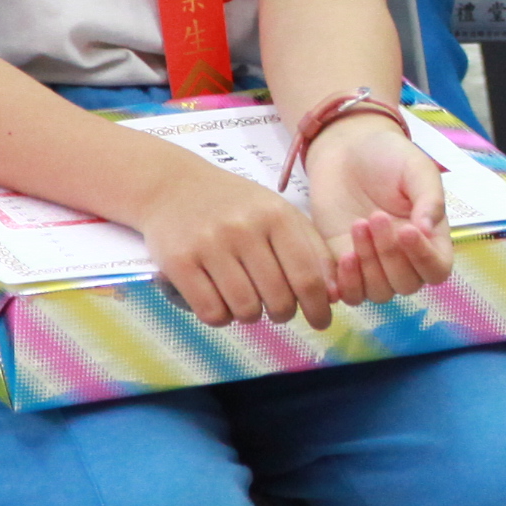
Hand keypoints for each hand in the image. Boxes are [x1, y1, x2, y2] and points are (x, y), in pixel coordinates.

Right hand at [132, 148, 337, 327]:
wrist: (170, 184)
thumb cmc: (234, 204)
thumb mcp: (277, 211)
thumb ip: (310, 248)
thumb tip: (335, 294)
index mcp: (276, 216)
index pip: (308, 277)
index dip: (318, 308)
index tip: (321, 321)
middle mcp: (244, 229)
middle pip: (278, 299)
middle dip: (283, 313)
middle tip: (277, 309)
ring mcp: (210, 245)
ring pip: (245, 310)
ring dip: (250, 315)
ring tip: (247, 302)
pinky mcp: (179, 262)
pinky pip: (211, 312)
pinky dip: (221, 317)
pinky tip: (221, 302)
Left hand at [302, 111, 453, 306]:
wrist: (346, 149)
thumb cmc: (389, 157)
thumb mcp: (416, 169)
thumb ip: (429, 198)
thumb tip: (427, 230)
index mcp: (430, 238)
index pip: (437, 269)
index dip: (424, 258)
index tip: (406, 229)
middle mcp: (405, 258)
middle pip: (406, 284)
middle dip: (390, 254)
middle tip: (375, 216)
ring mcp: (374, 265)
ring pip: (379, 292)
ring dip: (368, 266)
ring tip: (358, 225)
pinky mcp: (344, 265)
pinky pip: (350, 294)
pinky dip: (347, 284)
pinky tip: (344, 256)